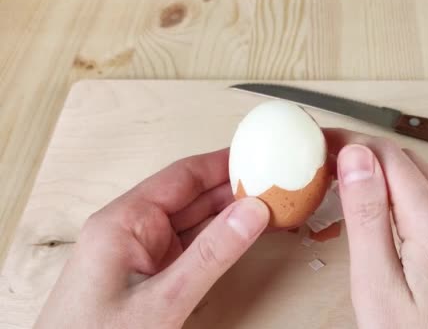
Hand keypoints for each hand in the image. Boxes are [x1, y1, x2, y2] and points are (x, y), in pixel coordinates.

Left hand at [35, 149, 269, 328]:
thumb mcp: (164, 298)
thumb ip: (211, 255)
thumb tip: (252, 212)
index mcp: (125, 220)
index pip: (182, 177)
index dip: (221, 163)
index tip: (257, 155)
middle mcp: (132, 229)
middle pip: (191, 197)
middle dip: (232, 190)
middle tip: (274, 184)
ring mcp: (142, 253)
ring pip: (193, 223)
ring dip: (229, 216)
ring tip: (269, 207)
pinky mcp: (150, 273)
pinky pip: (190, 247)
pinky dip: (219, 241)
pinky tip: (243, 235)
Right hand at [326, 129, 427, 328]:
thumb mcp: (377, 284)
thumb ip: (367, 217)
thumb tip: (356, 158)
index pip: (389, 157)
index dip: (351, 141)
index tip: (319, 140)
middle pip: (408, 162)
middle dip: (365, 151)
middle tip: (325, 157)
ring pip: (422, 178)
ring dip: (384, 169)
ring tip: (346, 177)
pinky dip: (403, 191)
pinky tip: (380, 207)